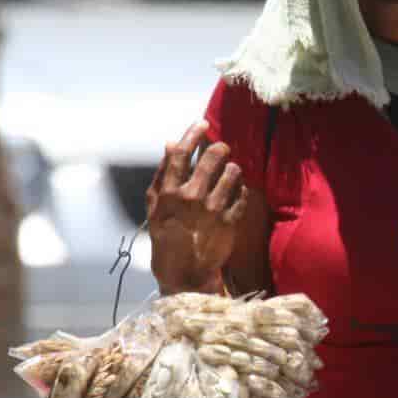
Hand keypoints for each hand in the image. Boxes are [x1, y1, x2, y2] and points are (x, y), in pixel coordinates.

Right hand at [146, 121, 246, 294]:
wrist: (184, 273)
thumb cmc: (166, 235)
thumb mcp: (155, 206)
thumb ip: (163, 173)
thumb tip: (170, 142)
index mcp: (169, 193)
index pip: (182, 153)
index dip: (193, 134)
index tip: (203, 123)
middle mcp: (191, 198)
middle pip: (212, 158)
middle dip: (220, 148)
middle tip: (222, 148)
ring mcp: (212, 210)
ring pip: (232, 173)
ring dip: (232, 169)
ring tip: (229, 173)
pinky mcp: (230, 223)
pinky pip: (243, 195)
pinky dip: (241, 190)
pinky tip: (235, 193)